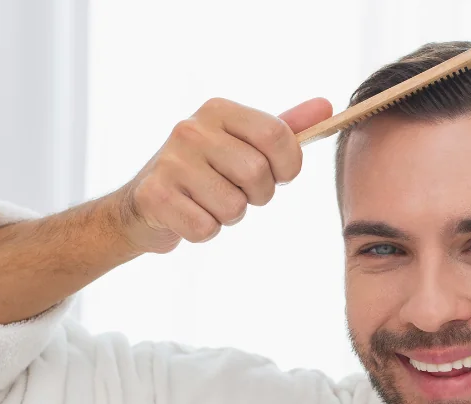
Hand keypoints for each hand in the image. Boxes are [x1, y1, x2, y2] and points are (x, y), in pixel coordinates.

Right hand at [108, 97, 332, 253]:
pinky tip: (188, 215)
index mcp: (218, 110)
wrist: (143, 205)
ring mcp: (169, 161)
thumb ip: (284, 128)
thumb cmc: (206, 173)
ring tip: (208, 202)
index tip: (277, 175)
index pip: (276, 136)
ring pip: (233, 207)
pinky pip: (205, 227)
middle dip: (256, 196)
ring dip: (228, 216)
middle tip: (236, 192)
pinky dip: (204, 231)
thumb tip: (327, 106)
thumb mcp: (243, 144)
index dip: (287, 166)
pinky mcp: (154, 196)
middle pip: (257, 174)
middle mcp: (190, 129)